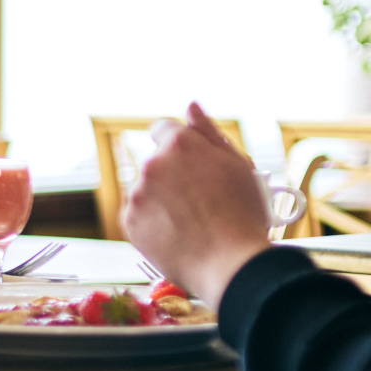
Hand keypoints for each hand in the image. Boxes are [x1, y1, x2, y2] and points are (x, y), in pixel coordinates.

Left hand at [121, 104, 269, 307]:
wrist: (230, 263)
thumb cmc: (242, 214)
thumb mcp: (237, 164)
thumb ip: (208, 132)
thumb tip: (190, 106)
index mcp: (180, 144)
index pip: (163, 128)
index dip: (178, 145)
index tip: (189, 162)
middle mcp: (152, 164)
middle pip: (158, 162)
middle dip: (174, 175)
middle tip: (202, 200)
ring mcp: (137, 193)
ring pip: (148, 189)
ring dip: (162, 198)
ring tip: (193, 221)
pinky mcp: (128, 221)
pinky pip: (138, 214)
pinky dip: (152, 221)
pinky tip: (177, 233)